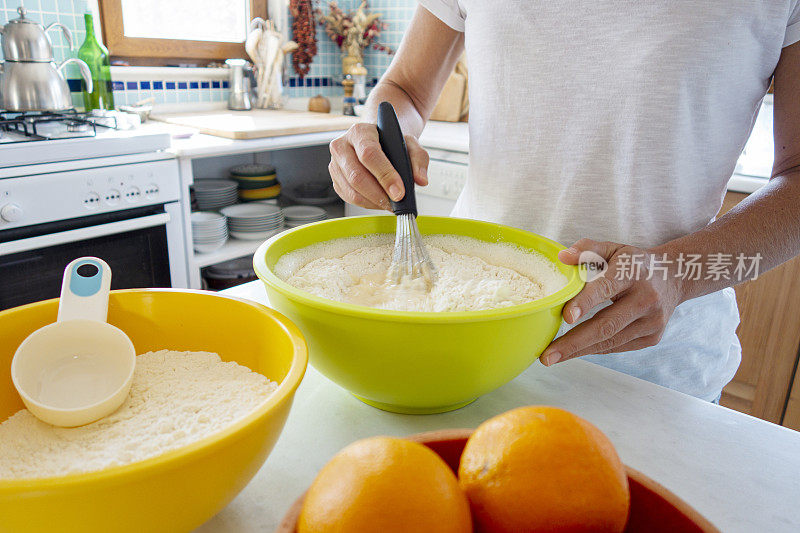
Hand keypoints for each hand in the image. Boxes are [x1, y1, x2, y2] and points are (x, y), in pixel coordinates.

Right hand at [328, 123, 428, 209]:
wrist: (378, 142)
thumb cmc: (390, 142)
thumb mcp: (409, 143)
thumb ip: (419, 159)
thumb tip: (421, 180)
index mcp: (360, 132)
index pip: (369, 154)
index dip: (385, 175)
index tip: (399, 192)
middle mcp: (342, 146)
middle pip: (357, 176)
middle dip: (379, 194)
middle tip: (396, 202)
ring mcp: (336, 164)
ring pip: (351, 191)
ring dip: (374, 202)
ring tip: (390, 203)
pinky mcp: (336, 180)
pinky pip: (349, 197)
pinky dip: (367, 204)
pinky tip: (379, 201)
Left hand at [540, 239, 684, 365]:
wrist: (674, 277)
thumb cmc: (634, 263)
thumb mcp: (613, 249)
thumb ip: (588, 249)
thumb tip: (562, 257)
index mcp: (633, 273)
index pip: (607, 288)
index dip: (586, 302)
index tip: (566, 317)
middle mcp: (646, 299)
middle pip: (607, 325)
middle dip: (574, 342)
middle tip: (547, 355)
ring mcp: (652, 322)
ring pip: (610, 341)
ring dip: (580, 351)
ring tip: (553, 357)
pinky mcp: (652, 337)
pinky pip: (618, 347)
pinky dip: (594, 349)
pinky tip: (575, 351)